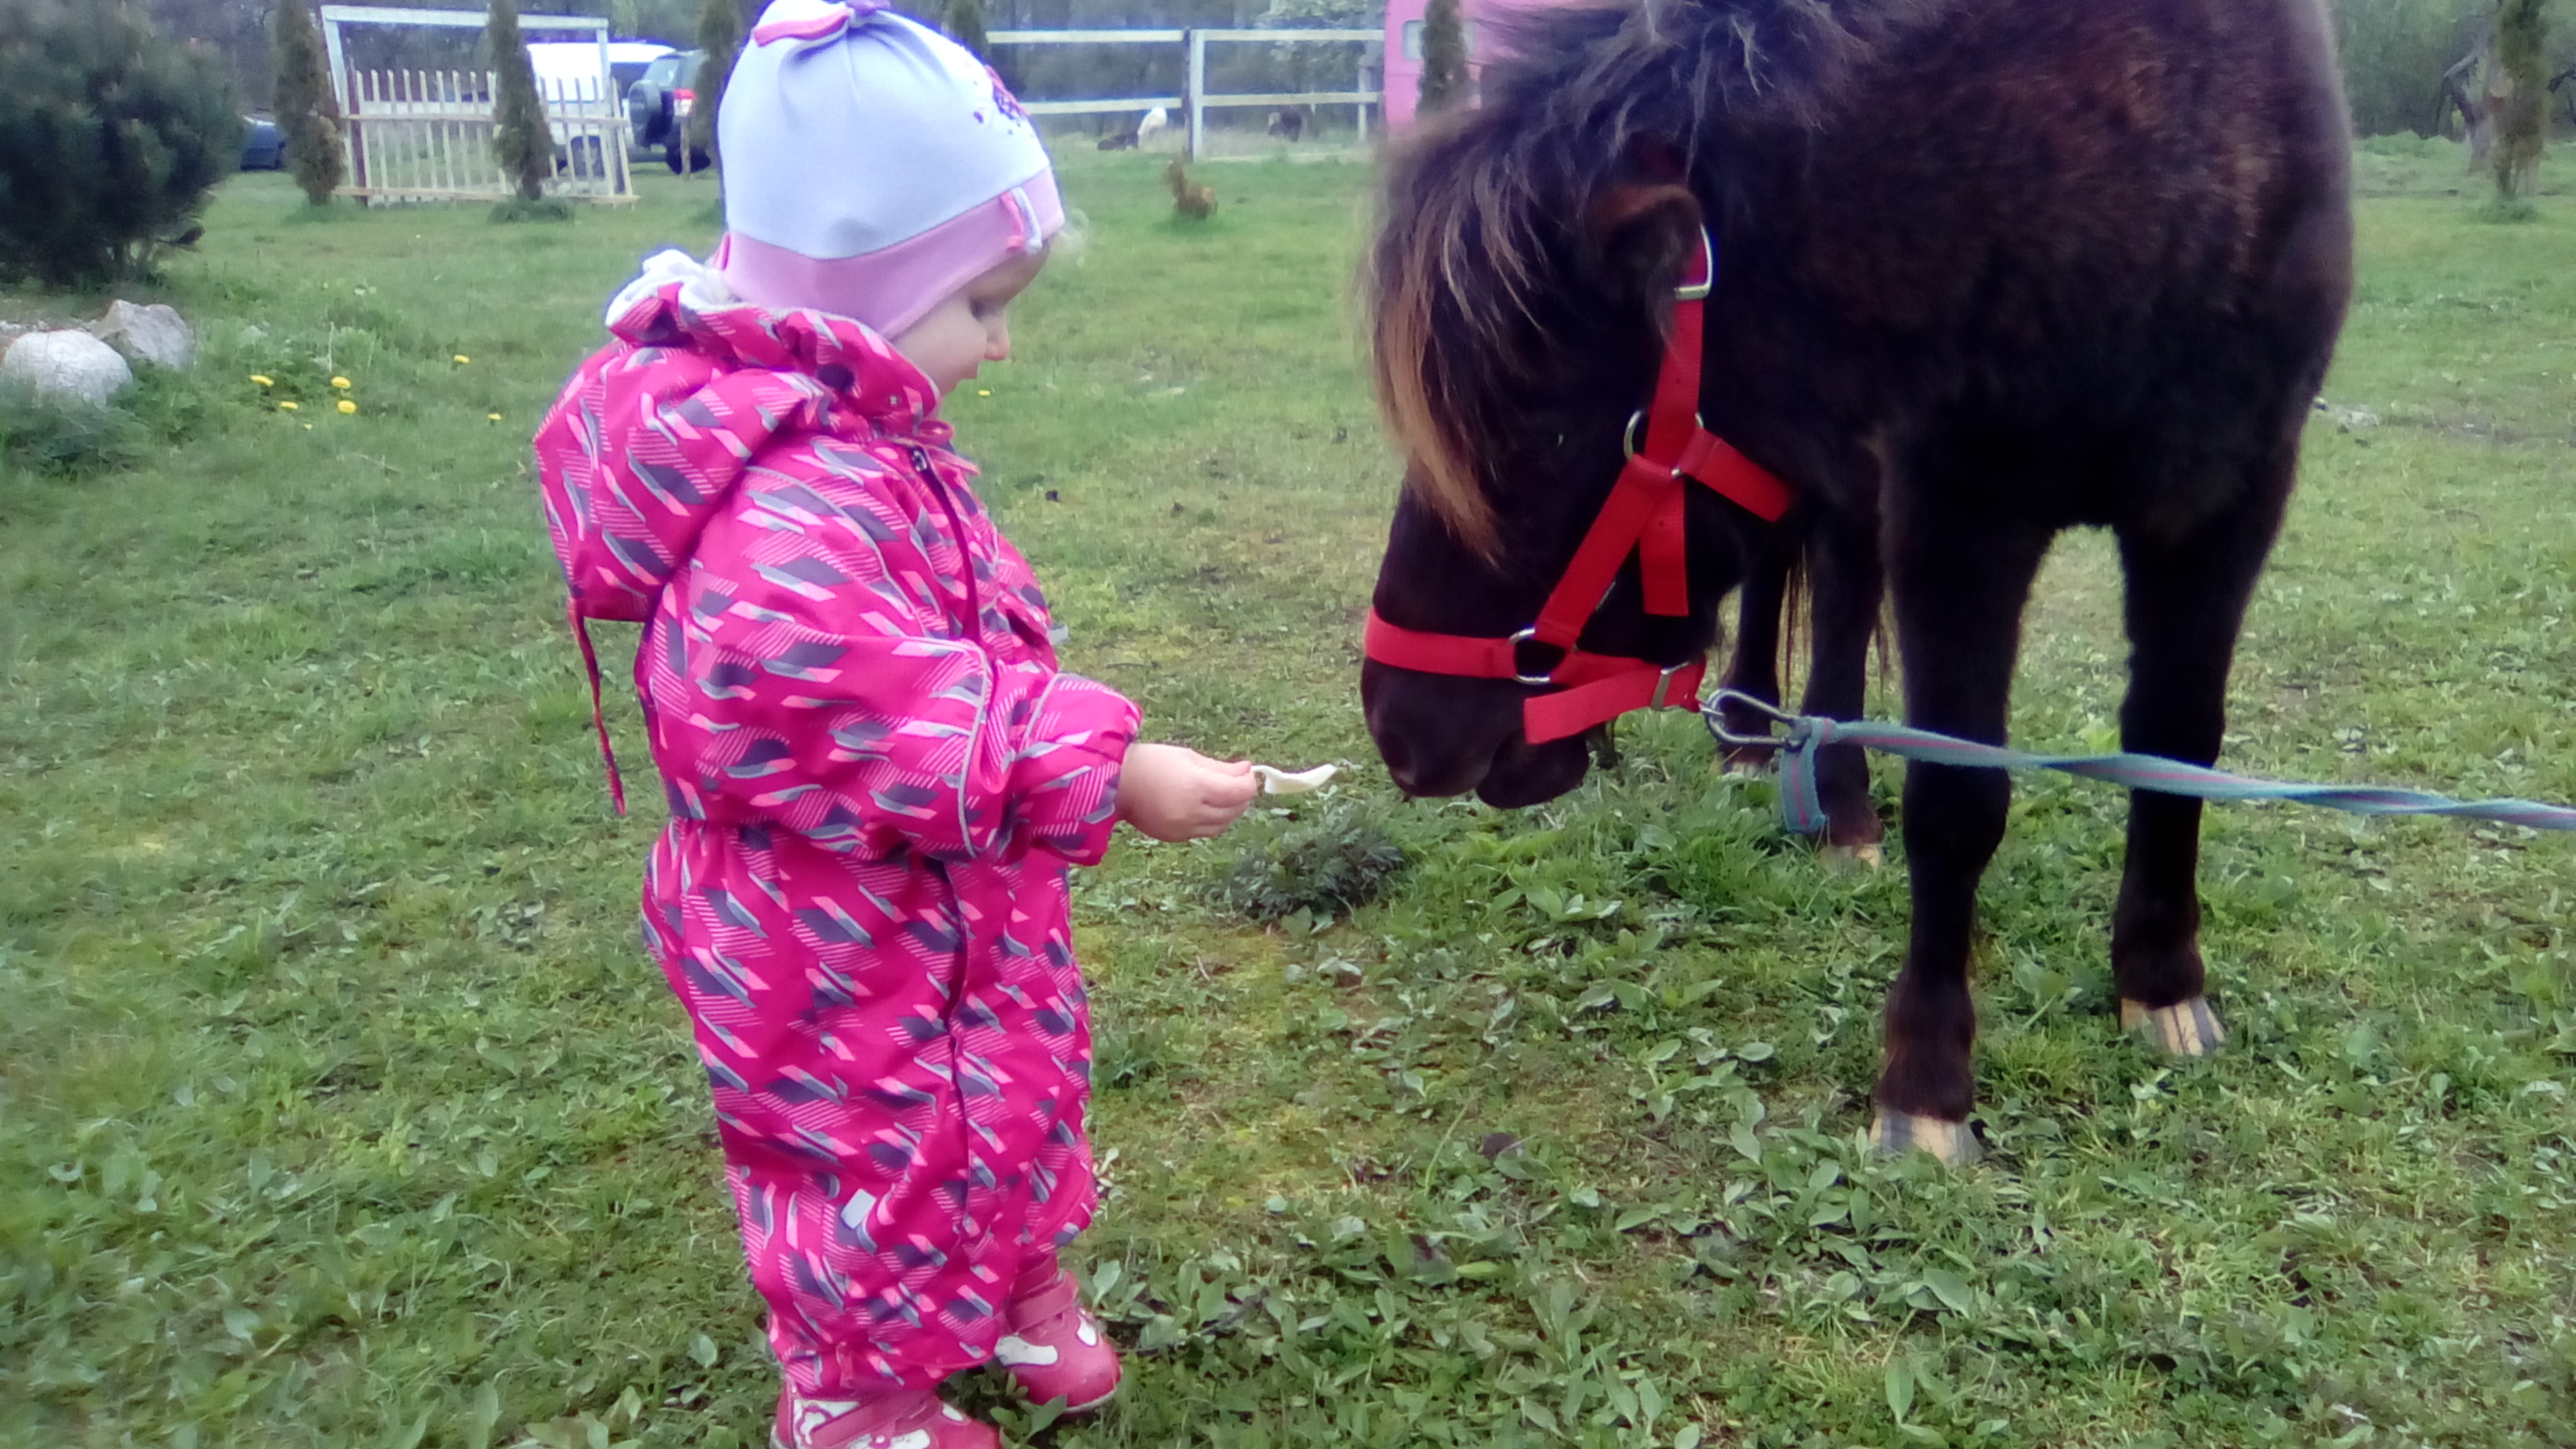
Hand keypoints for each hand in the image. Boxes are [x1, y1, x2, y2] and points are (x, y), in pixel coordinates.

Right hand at [1116, 743, 1256, 841]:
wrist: (1115, 784)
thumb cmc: (1151, 762)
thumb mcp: (1188, 756)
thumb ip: (1221, 767)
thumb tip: (1247, 770)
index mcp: (1197, 786)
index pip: (1240, 791)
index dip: (1249, 782)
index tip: (1246, 772)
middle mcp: (1193, 812)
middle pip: (1235, 810)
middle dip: (1241, 795)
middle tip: (1236, 782)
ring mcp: (1184, 829)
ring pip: (1223, 825)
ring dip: (1230, 810)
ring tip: (1222, 795)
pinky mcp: (1176, 838)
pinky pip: (1205, 832)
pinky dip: (1212, 821)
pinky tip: (1204, 807)